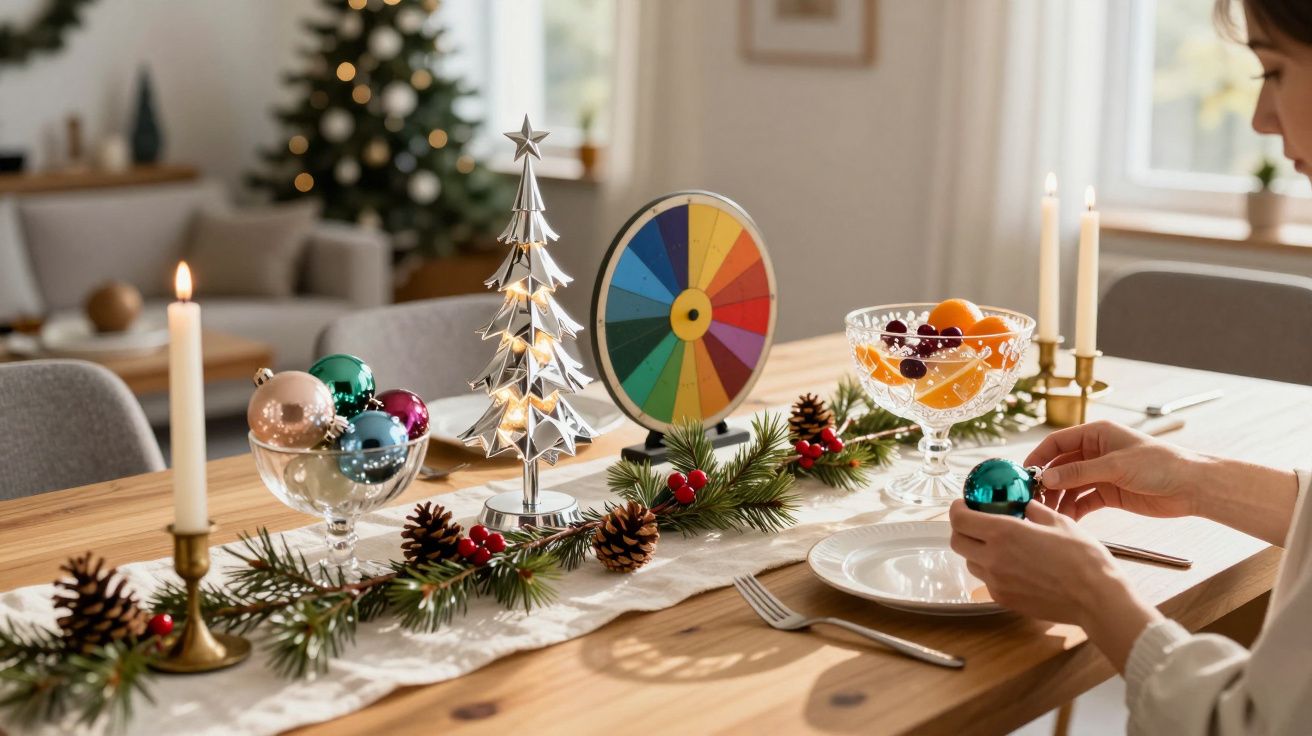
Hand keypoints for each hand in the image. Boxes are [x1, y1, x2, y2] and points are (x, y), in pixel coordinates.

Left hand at [947, 500, 1122, 625]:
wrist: (1096, 598)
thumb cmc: (1082, 558)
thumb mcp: (1058, 522)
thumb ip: (1033, 511)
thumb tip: (1024, 506)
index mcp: (1003, 533)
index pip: (959, 519)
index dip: (957, 509)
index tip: (963, 505)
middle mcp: (993, 558)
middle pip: (957, 542)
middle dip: (962, 529)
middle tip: (977, 523)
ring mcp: (996, 582)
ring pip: (970, 563)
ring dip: (976, 551)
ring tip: (998, 545)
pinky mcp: (1004, 599)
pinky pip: (987, 581)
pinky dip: (992, 571)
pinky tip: (1013, 566)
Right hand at [1024, 420, 1204, 520]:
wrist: (1192, 487)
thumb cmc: (1160, 465)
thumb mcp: (1115, 465)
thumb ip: (1079, 472)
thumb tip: (1046, 478)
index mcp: (1096, 434)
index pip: (1058, 443)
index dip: (1039, 457)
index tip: (1024, 475)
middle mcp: (1095, 452)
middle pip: (1061, 466)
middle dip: (1047, 483)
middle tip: (1033, 500)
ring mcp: (1101, 473)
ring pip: (1070, 485)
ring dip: (1059, 499)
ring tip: (1049, 514)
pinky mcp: (1109, 493)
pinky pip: (1084, 500)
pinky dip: (1074, 510)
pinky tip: (1067, 520)